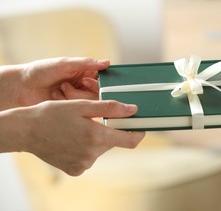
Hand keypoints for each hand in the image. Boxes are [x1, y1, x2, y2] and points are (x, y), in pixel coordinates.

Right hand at [10, 100, 144, 175]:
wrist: (26, 131)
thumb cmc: (53, 114)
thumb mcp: (81, 105)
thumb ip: (110, 108)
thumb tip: (133, 110)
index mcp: (96, 137)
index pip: (130, 140)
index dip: (138, 132)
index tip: (140, 125)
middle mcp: (92, 154)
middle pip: (113, 142)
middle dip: (110, 130)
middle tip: (95, 118)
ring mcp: (83, 164)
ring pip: (101, 149)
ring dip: (97, 138)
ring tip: (79, 127)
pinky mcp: (75, 169)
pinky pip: (89, 157)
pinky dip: (86, 148)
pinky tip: (73, 139)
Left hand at [18, 57, 108, 106]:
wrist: (22, 87)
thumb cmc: (42, 71)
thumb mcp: (65, 64)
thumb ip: (86, 63)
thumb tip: (107, 62)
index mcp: (86, 73)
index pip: (103, 80)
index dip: (97, 83)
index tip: (85, 81)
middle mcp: (85, 86)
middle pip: (97, 94)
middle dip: (81, 91)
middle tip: (66, 85)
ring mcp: (78, 99)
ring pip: (88, 103)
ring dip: (71, 96)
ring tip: (58, 89)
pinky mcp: (71, 110)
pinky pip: (77, 110)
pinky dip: (65, 102)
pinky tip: (55, 96)